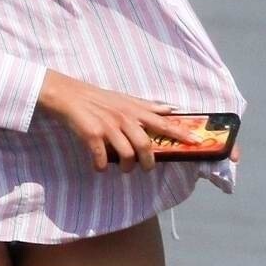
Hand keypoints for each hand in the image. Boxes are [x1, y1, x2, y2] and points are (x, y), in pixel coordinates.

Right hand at [36, 70, 208, 173]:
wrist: (70, 95)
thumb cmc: (100, 99)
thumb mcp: (126, 99)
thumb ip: (148, 106)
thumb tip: (170, 108)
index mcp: (134, 110)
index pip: (162, 123)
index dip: (180, 134)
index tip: (195, 142)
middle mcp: (124, 118)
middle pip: (145, 145)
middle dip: (148, 162)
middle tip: (146, 169)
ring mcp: (108, 127)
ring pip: (126, 154)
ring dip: (126, 167)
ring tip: (123, 169)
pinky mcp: (91, 135)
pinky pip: (102, 158)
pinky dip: (102, 167)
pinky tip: (100, 167)